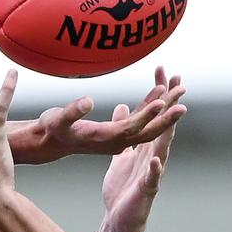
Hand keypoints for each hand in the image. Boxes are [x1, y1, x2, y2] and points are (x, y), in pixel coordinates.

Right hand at [15, 67, 186, 164]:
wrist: (49, 142)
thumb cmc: (51, 129)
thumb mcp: (56, 120)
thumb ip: (72, 112)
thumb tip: (88, 101)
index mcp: (103, 139)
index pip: (131, 128)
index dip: (146, 115)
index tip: (161, 101)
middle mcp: (114, 141)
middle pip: (146, 130)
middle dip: (166, 115)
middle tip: (183, 98)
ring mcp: (117, 138)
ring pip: (146, 125)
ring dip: (164, 109)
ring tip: (179, 90)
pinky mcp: (117, 132)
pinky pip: (138, 120)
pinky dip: (150, 106)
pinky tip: (158, 92)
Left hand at [99, 71, 182, 231]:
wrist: (120, 216)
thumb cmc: (122, 187)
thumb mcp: (119, 153)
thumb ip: (123, 132)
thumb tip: (124, 108)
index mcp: (144, 146)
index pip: (154, 117)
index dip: (159, 95)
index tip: (163, 71)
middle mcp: (153, 155)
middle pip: (163, 126)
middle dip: (172, 105)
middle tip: (179, 81)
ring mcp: (151, 172)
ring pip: (163, 147)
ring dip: (170, 130)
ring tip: (179, 112)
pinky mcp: (146, 189)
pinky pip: (151, 178)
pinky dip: (154, 169)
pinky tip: (155, 159)